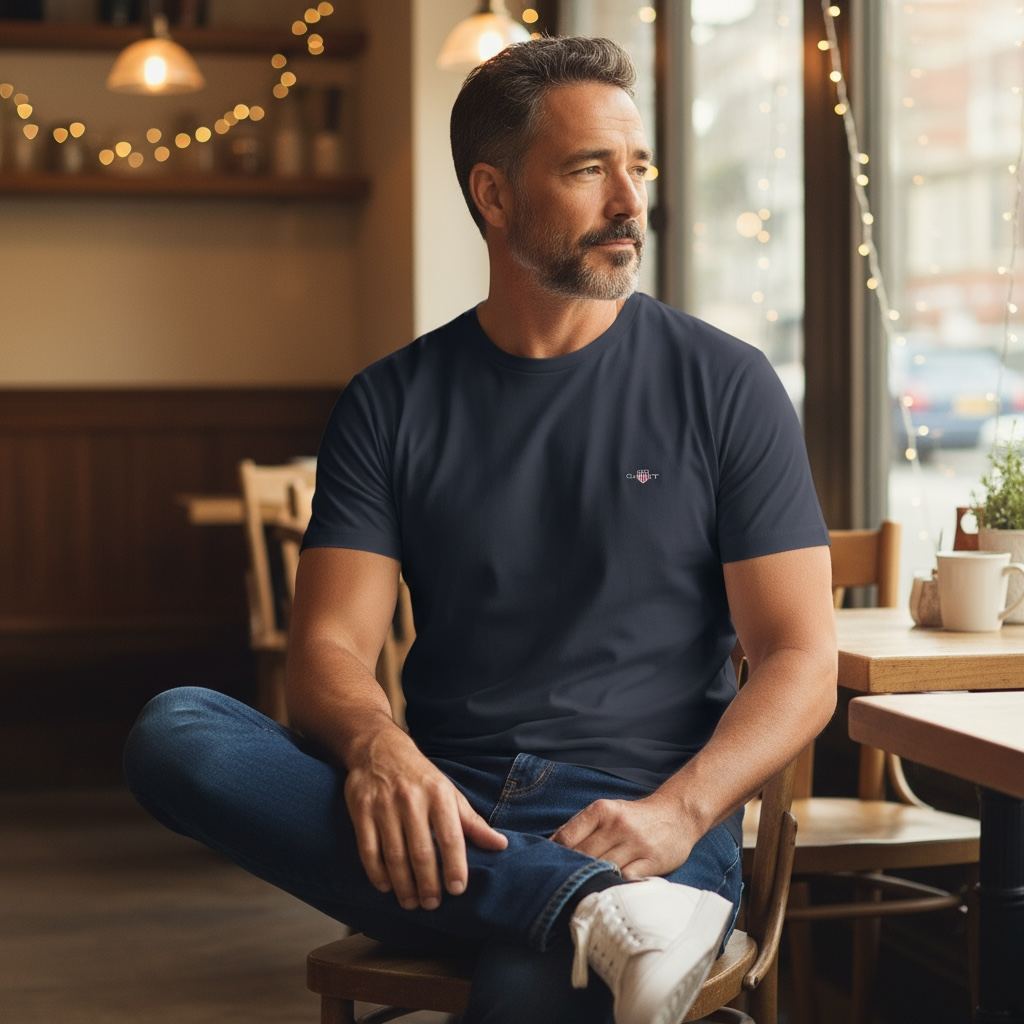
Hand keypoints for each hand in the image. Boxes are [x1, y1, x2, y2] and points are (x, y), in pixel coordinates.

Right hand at [344, 732, 507, 910]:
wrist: (380, 749)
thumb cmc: (421, 777)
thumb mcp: (449, 793)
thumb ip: (472, 822)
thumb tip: (501, 845)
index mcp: (439, 795)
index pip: (451, 837)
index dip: (455, 866)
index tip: (457, 890)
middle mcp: (412, 800)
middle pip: (421, 851)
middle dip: (427, 884)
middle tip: (432, 905)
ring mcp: (384, 805)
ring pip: (394, 854)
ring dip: (403, 884)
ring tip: (411, 903)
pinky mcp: (361, 810)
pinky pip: (368, 849)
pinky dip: (376, 873)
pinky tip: (386, 886)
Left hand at [550, 793, 694, 878]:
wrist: (676, 814)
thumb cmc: (633, 818)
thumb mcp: (606, 812)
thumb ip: (580, 828)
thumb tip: (549, 848)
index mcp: (601, 810)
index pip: (567, 837)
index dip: (554, 856)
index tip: (548, 867)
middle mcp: (618, 825)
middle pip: (583, 856)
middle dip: (571, 871)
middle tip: (562, 884)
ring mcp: (636, 843)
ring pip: (602, 869)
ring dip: (591, 881)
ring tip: (582, 890)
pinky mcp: (652, 860)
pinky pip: (625, 879)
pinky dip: (614, 885)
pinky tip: (607, 890)